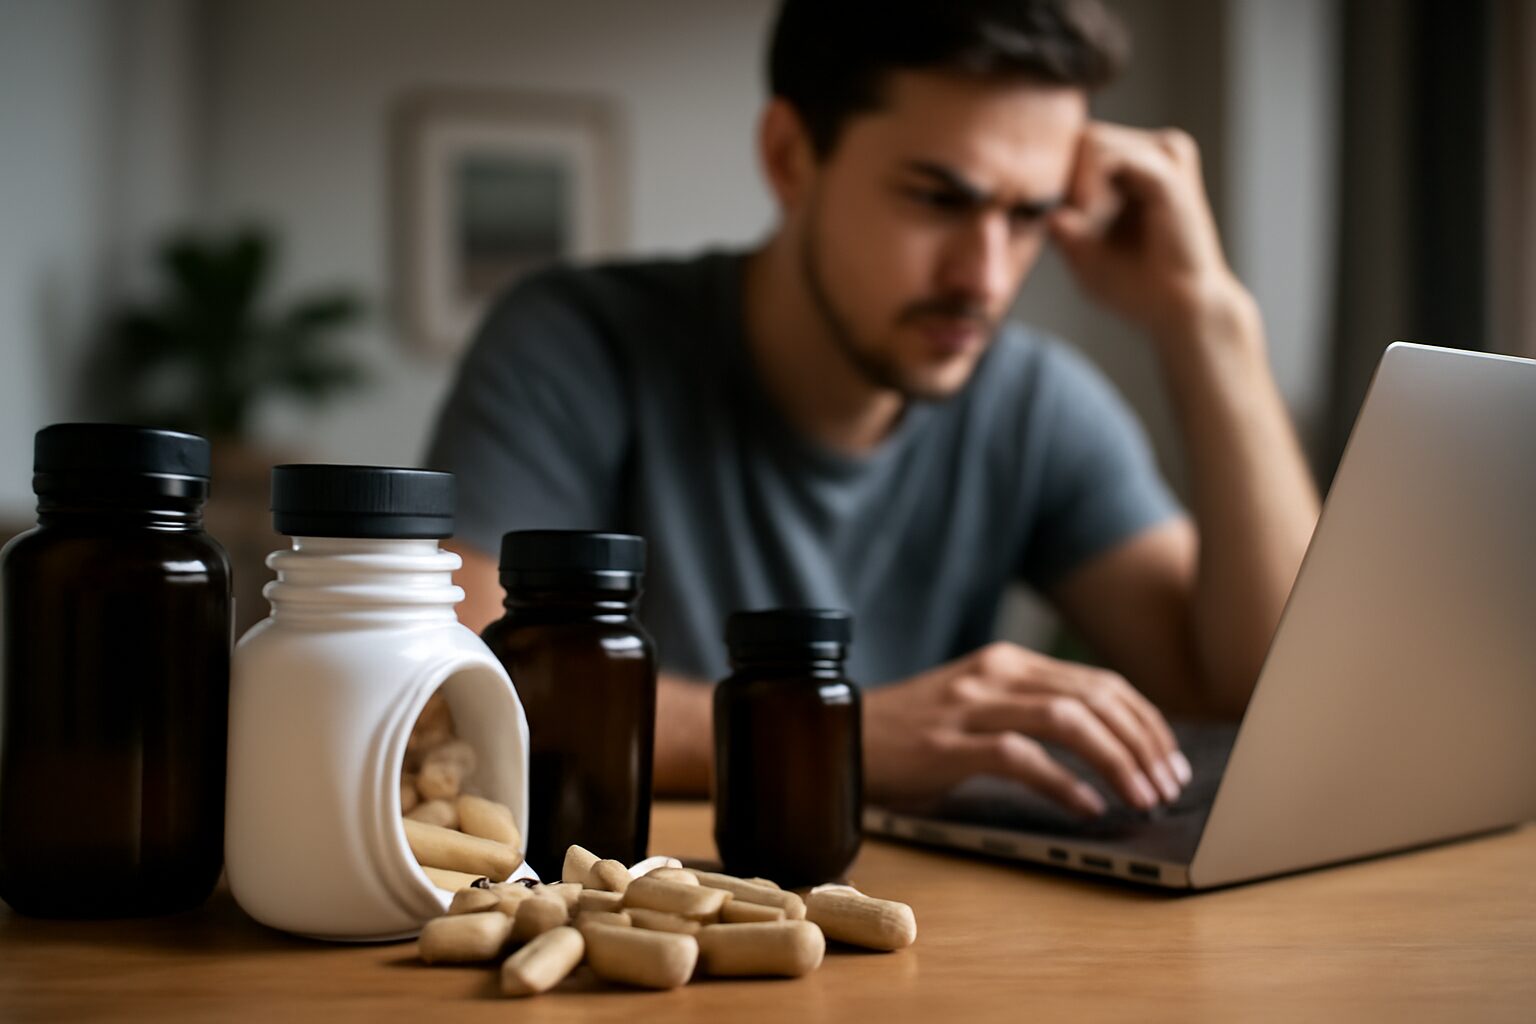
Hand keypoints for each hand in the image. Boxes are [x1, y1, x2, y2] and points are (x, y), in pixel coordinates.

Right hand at [862, 642, 1190, 816]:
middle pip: (1094, 697)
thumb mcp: (977, 710)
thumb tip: (1108, 755)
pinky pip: (1020, 757)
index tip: (1170, 758)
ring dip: (1117, 761)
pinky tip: (1088, 806)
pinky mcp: (946, 744)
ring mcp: (969, 705)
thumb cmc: (913, 735)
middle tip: (1170, 784)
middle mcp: (995, 674)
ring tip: (1143, 797)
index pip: (1099, 682)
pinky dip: (1063, 782)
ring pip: (1067, 720)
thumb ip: (1031, 717)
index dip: (1145, 720)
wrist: (835, 735)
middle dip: (1144, 742)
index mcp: (1008, 663)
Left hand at [1049, 121, 1249, 346]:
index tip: (1054, 216)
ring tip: (1080, 219)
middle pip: (1082, 136)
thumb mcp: (1083, 254)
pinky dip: (1088, 184)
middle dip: (1065, 177)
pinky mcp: (1166, 172)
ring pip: (1092, 140)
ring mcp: (1163, 156)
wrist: (1179, 310)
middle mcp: (1152, 152)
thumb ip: (1059, 225)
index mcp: (1135, 166)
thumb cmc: (1136, 286)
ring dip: (1075, 182)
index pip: (1078, 144)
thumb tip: (1039, 204)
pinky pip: (1109, 156)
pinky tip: (1087, 211)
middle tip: (1067, 218)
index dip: (1056, 176)